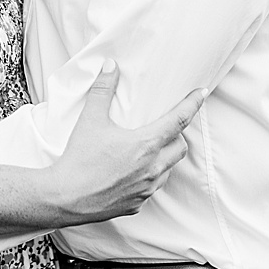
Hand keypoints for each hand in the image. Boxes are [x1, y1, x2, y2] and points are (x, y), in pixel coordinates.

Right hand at [48, 60, 205, 224]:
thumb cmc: (79, 159)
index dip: (193, 104)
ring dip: (164, 157)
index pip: (179, 120)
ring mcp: (147, 188)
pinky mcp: (138, 203)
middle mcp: (153, 167)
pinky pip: (152, 187)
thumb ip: (103, 90)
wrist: (67, 197)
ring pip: (169, 169)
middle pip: (180, 146)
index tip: (202, 94)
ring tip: (147, 150)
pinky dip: (149, 177)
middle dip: (178, 135)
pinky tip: (132, 172)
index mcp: (145, 144)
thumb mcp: (90, 120)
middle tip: (166, 127)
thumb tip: (111, 66)